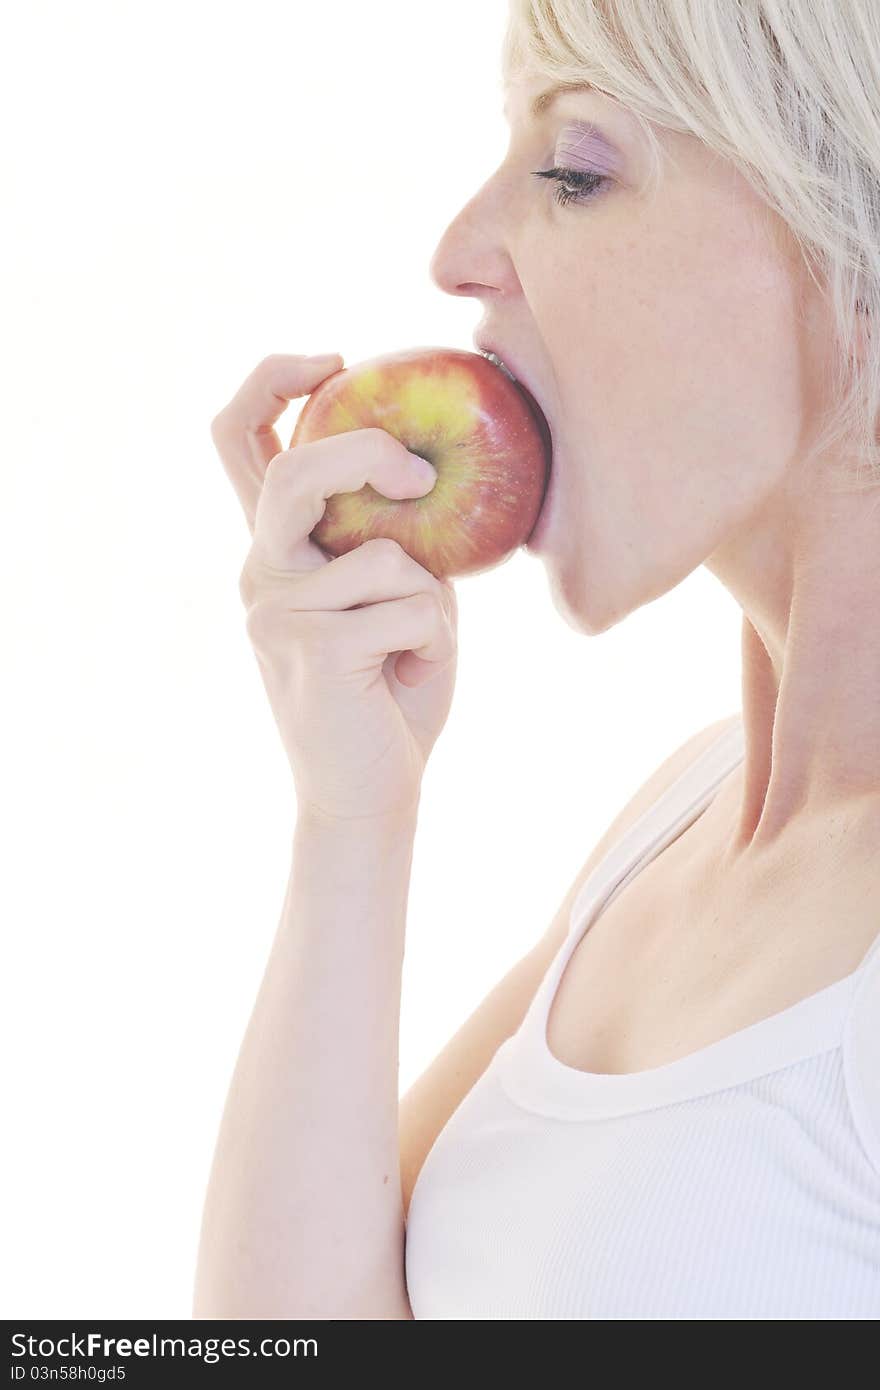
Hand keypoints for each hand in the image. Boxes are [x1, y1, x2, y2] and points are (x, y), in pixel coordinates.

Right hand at [210, 353, 458, 823]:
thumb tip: (432, 480)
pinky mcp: (310, 648)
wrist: (369, 794)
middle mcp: (260, 573)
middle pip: (290, 473)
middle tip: (418, 477)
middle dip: (364, 453)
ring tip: (413, 651)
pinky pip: (409, 607)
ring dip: (428, 601)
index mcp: (276, 552)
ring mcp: (276, 611)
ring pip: (384, 556)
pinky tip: (406, 678)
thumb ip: (398, 543)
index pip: (239, 441)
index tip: (333, 361)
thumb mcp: (400, 601)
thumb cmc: (391, 695)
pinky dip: (434, 638)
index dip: (273, 380)